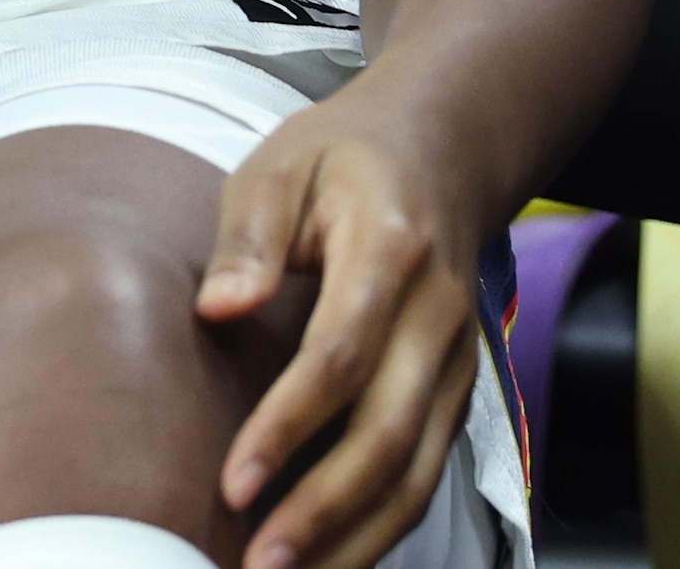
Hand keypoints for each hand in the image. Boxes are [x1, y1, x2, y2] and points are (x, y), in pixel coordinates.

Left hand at [198, 93, 487, 568]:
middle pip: (388, 435)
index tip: (232, 483)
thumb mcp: (282, 165)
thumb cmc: (342, 160)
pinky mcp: (458, 392)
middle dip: (324, 510)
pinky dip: (385, 524)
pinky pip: (427, 472)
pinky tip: (333, 557)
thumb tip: (220, 309)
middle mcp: (439, 319)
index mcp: (391, 254)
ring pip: (419, 471)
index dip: (287, 427)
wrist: (441, 151)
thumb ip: (250, 236)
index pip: (339, 358)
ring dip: (357, 537)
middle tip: (258, 563)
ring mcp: (458, 362)